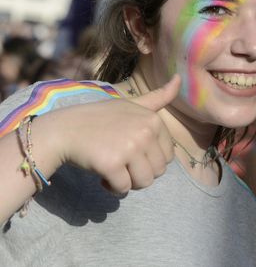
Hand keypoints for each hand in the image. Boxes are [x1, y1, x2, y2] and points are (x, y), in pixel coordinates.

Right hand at [54, 75, 180, 192]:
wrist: (64, 129)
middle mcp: (145, 132)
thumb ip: (158, 97)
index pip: (168, 156)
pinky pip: (123, 189)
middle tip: (122, 162)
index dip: (150, 159)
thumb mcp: (132, 103)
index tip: (132, 150)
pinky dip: (112, 187)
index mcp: (153, 120)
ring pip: (144, 182)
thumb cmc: (100, 118)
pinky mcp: (112, 164)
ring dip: (129, 182)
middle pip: (158, 171)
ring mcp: (129, 147)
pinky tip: (102, 174)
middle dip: (141, 172)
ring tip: (115, 168)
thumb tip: (179, 78)